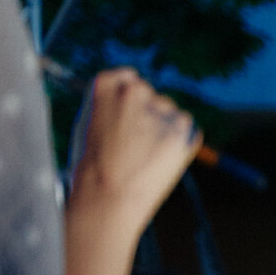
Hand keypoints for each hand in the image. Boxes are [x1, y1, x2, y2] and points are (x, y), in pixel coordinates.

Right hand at [67, 68, 200, 230]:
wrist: (109, 196)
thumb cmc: (92, 168)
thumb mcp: (89, 125)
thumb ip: (110, 106)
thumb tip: (128, 100)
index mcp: (105, 84)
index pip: (127, 78)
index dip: (128, 101)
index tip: (126, 117)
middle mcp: (134, 89)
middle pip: (149, 95)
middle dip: (146, 114)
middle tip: (134, 146)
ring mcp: (161, 106)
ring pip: (168, 113)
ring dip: (162, 129)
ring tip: (144, 157)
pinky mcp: (183, 126)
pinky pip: (186, 129)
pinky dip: (179, 142)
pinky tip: (160, 160)